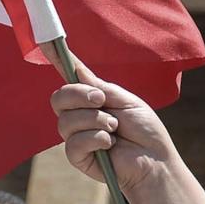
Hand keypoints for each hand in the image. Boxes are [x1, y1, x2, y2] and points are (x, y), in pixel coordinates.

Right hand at [51, 71, 179, 192]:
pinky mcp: (79, 157)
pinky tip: (110, 144)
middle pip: (58, 99)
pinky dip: (95, 139)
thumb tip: (76, 70)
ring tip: (115, 128)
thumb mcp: (126, 101)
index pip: (70, 81)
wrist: (156, 160)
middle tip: (102, 101)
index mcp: (91, 100)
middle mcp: (80, 116)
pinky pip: (73, 143)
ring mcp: (77, 137)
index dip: (57, 62)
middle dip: (79, 96)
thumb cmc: (145, 130)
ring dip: (95, 120)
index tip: (48, 44)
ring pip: (66, 121)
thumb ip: (101, 87)